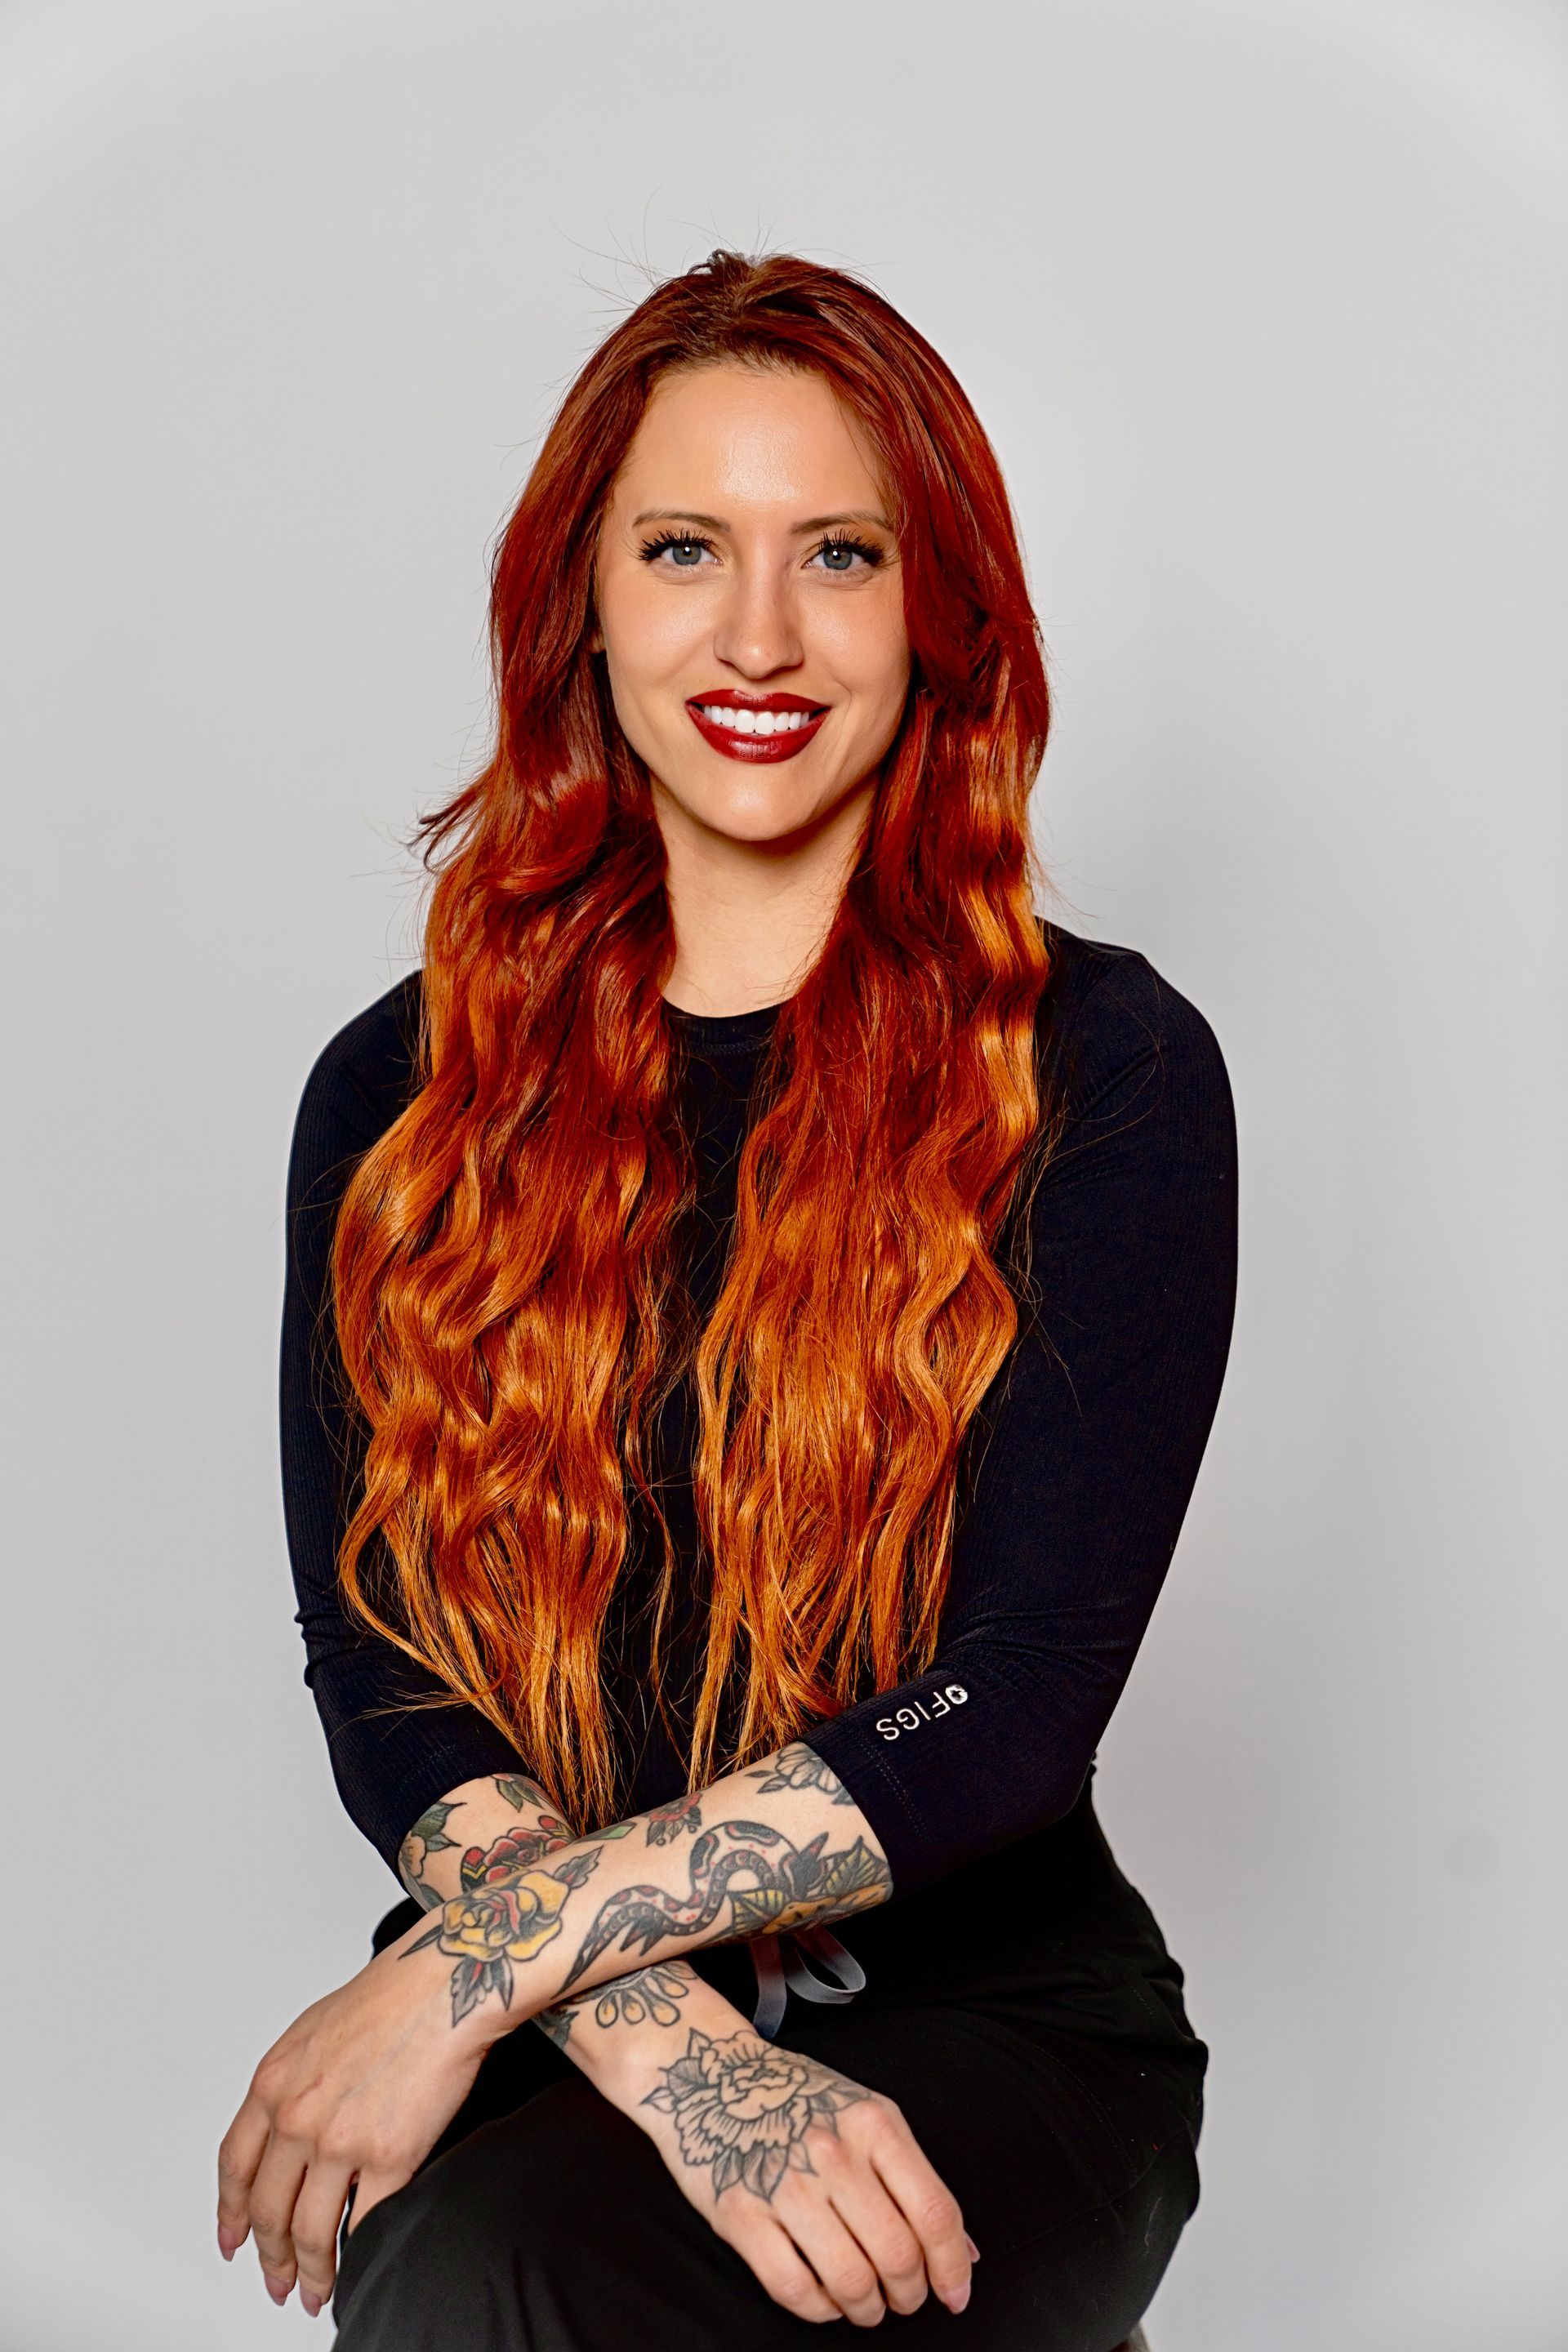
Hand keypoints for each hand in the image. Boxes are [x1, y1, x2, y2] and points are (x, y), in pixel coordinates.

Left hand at [216, 1919, 491, 2316]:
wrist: (443, 1984)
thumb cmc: (392, 1996)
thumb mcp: (313, 2032)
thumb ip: (291, 2085)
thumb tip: (287, 2130)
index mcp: (273, 2084)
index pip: (234, 2167)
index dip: (230, 2213)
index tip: (232, 2239)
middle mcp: (296, 2116)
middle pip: (267, 2211)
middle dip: (268, 2258)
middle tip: (276, 2281)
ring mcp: (339, 2142)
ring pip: (308, 2230)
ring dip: (309, 2272)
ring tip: (313, 2291)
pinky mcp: (387, 2158)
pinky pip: (362, 2225)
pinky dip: (357, 2254)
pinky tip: (357, 2261)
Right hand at [575, 1991, 976, 2326]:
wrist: (712, 2075)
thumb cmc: (796, 2097)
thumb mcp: (867, 2115)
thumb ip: (916, 2180)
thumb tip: (963, 2253)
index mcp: (874, 2124)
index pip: (935, 2212)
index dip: (952, 2267)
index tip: (954, 2293)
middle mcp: (833, 2153)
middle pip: (898, 2255)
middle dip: (910, 2294)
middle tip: (904, 2297)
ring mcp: (785, 2184)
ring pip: (851, 2281)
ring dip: (867, 2309)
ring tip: (865, 2302)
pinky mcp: (741, 2215)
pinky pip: (794, 2289)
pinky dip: (819, 2309)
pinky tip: (823, 2296)